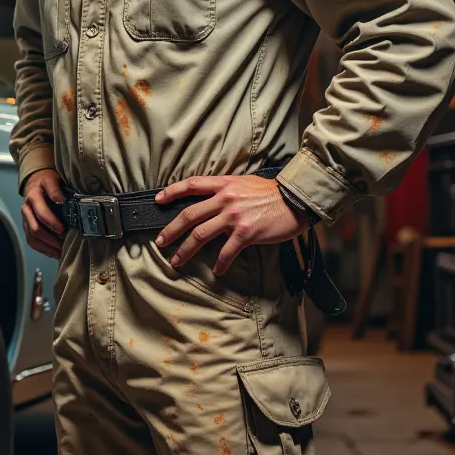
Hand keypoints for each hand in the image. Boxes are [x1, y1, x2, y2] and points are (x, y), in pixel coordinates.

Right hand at [21, 168, 66, 258]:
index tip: (63, 229)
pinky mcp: (26, 226)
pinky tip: (55, 252)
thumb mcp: (52, 179)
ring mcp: (25, 219)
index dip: (52, 223)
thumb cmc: (46, 182)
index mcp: (33, 196)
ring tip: (61, 249)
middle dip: (51, 238)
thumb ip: (55, 189)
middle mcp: (27, 208)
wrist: (35, 182)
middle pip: (36, 228)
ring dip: (47, 245)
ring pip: (33, 237)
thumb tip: (61, 200)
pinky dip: (43, 249)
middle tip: (65, 241)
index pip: (42, 213)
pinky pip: (31, 241)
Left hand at [154, 174, 310, 275]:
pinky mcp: (246, 233)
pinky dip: (219, 264)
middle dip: (171, 230)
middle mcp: (225, 199)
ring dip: (185, 250)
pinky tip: (216, 271)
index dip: (171, 192)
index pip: (191, 185)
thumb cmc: (272, 192)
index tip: (158, 200)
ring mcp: (234, 217)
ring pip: (201, 235)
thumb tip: (210, 201)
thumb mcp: (245, 183)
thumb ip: (226, 190)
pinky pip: (226, 252)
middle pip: (189, 215)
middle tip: (160, 242)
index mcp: (224, 185)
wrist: (296, 200)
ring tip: (177, 260)